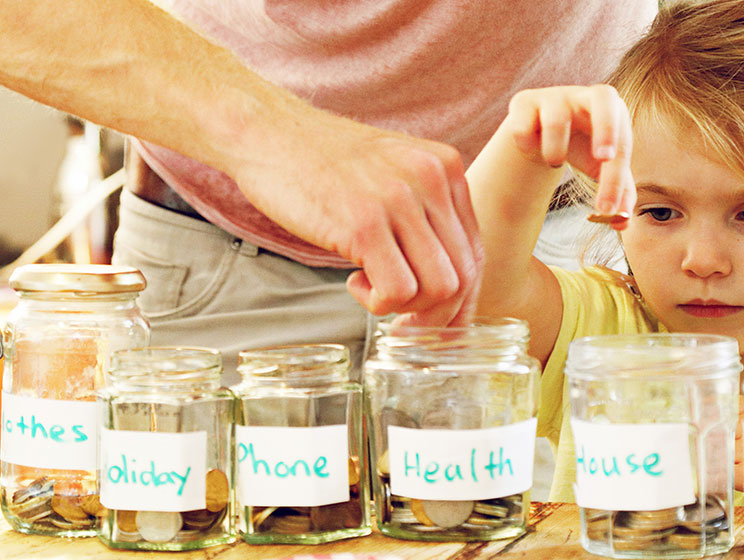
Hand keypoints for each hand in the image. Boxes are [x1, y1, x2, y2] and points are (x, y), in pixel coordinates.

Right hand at [231, 117, 481, 326]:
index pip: (476, 252)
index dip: (461, 299)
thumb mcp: (391, 172)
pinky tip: (353, 282)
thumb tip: (446, 282)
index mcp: (445, 168)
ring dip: (406, 308)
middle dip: (435, 313)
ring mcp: (399, 200)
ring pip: (440, 288)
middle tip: (400, 320)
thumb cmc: (321, 161)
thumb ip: (423, 212)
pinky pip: (399, 291)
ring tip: (371, 289)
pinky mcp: (364, 224)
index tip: (437, 321)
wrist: (267, 132)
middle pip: (464, 275)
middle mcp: (431, 179)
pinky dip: (379, 303)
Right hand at [499, 85, 635, 229]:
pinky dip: (526, 146)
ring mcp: (554, 96)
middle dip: (606, 129)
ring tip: (554, 161)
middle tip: (602, 160)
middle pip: (604, 96)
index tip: (606, 209)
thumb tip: (621, 221)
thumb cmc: (581, 147)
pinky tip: (530, 148)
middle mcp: (585, 96)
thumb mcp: (601, 170)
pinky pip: (523, 127)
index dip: (616, 178)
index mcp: (613, 111)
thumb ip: (617, 194)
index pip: (622, 142)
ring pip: (556, 121)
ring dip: (554, 151)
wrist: (540, 130)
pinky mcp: (524, 101)